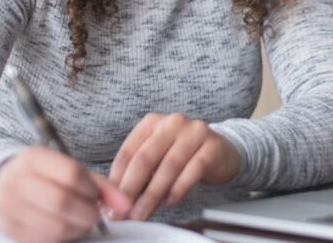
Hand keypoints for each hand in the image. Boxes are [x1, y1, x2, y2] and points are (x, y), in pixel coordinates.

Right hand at [0, 146, 131, 242]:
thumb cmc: (39, 176)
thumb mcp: (63, 167)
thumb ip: (97, 184)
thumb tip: (126, 204)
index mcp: (33, 159)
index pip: (71, 174)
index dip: (92, 190)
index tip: (98, 197)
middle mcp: (18, 182)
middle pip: (63, 202)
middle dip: (88, 213)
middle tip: (92, 213)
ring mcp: (11, 208)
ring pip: (56, 227)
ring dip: (77, 229)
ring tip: (79, 221)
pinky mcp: (11, 231)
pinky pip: (46, 241)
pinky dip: (63, 238)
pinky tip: (65, 229)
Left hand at [108, 112, 240, 220]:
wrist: (221, 150)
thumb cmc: (183, 154)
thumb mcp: (158, 155)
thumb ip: (140, 170)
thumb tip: (118, 196)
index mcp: (151, 122)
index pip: (128, 151)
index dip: (117, 178)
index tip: (111, 200)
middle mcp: (171, 123)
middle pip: (145, 158)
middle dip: (132, 188)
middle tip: (125, 211)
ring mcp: (193, 132)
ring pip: (168, 167)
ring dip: (153, 194)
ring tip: (144, 211)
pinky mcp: (211, 147)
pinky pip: (192, 171)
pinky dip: (178, 190)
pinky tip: (169, 202)